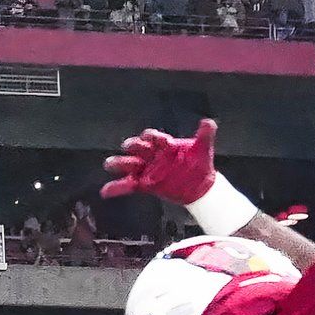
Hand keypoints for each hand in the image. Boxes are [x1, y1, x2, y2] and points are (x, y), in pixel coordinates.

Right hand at [99, 118, 218, 204]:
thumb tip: (209, 122)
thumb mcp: (203, 149)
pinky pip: (128, 185)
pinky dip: (116, 188)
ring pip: (130, 165)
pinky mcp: (145, 184)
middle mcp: (153, 155)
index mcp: (165, 145)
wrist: (199, 184)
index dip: (151, 136)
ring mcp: (147, 169)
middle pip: (139, 148)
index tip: (148, 136)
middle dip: (133, 146)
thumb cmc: (199, 163)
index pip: (155, 138)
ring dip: (119, 164)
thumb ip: (204, 136)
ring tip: (109, 164)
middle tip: (128, 145)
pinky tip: (105, 191)